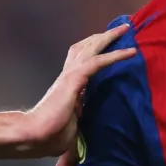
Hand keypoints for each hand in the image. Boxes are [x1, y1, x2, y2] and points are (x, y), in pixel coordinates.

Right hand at [25, 24, 134, 157]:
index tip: (109, 46)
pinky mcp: (74, 79)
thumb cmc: (50, 136)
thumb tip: (88, 129)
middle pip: (86, 48)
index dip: (96, 51)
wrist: (35, 136)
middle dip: (102, 37)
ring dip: (108, 37)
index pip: (83, 62)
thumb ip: (81, 121)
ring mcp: (70, 75)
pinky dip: (115, 55)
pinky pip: (98, 62)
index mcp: (69, 85)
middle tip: (120, 28)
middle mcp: (68, 75)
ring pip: (91, 48)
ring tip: (124, 29)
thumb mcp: (73, 126)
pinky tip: (130, 51)